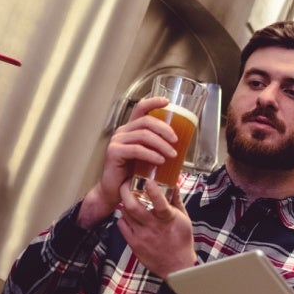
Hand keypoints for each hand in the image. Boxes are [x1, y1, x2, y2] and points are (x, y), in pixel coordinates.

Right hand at [78, 96, 178, 226]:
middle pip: (146, 121)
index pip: (141, 109)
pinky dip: (151, 154)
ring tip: (172, 154)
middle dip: (164, 129)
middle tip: (176, 141)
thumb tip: (179, 145)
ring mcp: (117, 141)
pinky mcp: (114, 152)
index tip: (168, 102)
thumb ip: (157, 147)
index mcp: (130, 129)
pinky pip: (136, 149)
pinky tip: (160, 161)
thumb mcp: (147, 157)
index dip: (154, 102)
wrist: (116, 191)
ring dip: (161, 144)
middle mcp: (122, 132)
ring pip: (143, 135)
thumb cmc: (131, 174)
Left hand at [115, 180, 195, 278]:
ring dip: (125, 204)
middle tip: (125, 184)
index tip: (148, 180)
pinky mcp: (134, 244)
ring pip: (125, 214)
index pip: (160, 203)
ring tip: (128, 199)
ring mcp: (141, 236)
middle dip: (125, 192)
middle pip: (133, 207)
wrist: (177, 266)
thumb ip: (177, 200)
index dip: (153, 191)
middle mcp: (152, 227)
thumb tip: (175, 184)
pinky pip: (122, 226)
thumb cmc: (181, 242)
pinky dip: (123, 218)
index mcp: (167, 220)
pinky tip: (128, 216)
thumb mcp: (184, 219)